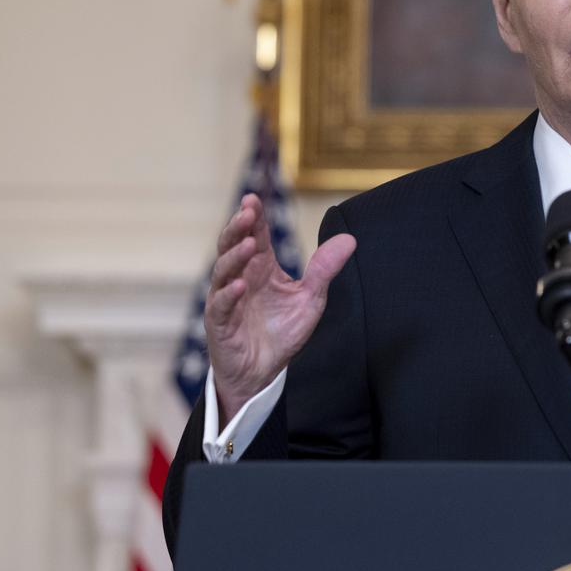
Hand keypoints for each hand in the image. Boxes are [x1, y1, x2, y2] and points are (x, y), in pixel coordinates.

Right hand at [206, 194, 355, 423]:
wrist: (263, 372)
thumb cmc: (282, 332)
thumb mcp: (311, 298)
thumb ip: (324, 269)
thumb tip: (350, 239)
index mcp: (261, 268)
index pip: (254, 235)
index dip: (252, 217)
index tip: (253, 198)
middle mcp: (240, 277)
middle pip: (232, 245)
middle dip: (237, 227)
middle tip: (246, 211)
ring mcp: (227, 298)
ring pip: (223, 270)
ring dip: (234, 256)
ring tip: (248, 245)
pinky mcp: (220, 323)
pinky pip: (221, 305)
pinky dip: (230, 294)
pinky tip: (242, 286)